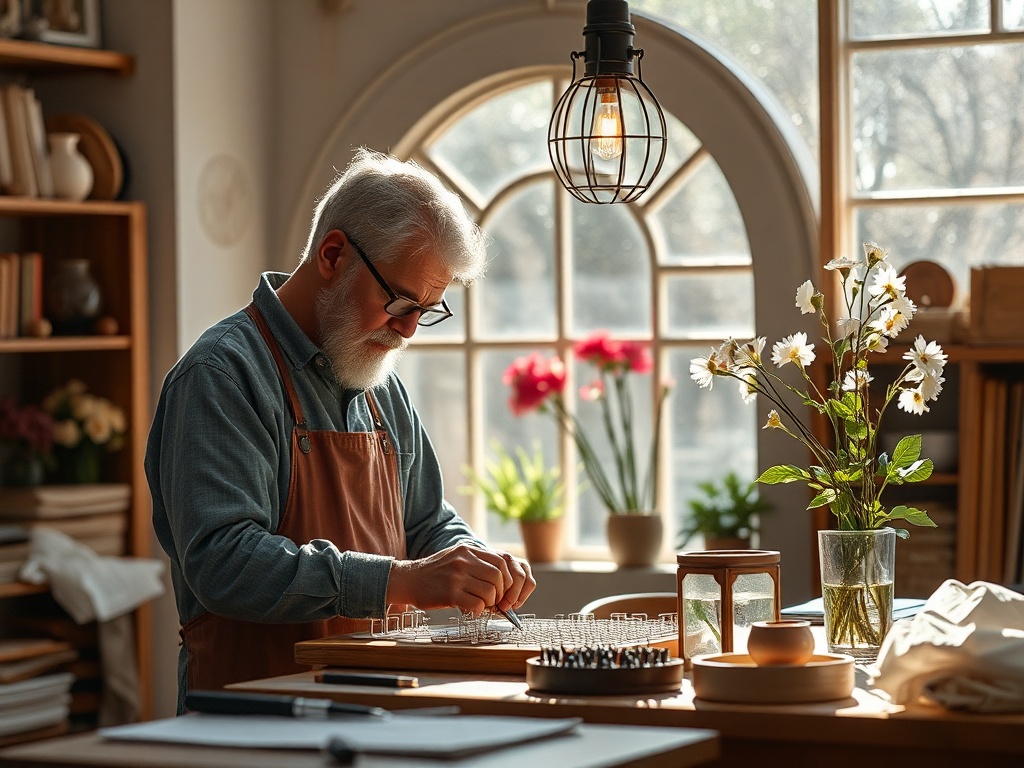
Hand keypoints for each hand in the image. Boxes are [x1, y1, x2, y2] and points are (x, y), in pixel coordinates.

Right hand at [386, 543, 535, 614]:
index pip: (501, 561)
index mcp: (468, 550)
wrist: (407, 579)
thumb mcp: (456, 557)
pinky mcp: (450, 594)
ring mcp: (457, 577)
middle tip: (496, 601)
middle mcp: (464, 560)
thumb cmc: (433, 572)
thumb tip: (501, 578)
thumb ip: (477, 562)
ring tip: (482, 605)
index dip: (508, 579)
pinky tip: (471, 610)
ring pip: (490, 592)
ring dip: (490, 603)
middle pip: (498, 577)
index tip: (505, 590)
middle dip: (501, 593)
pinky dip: (478, 611)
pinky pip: (476, 605)